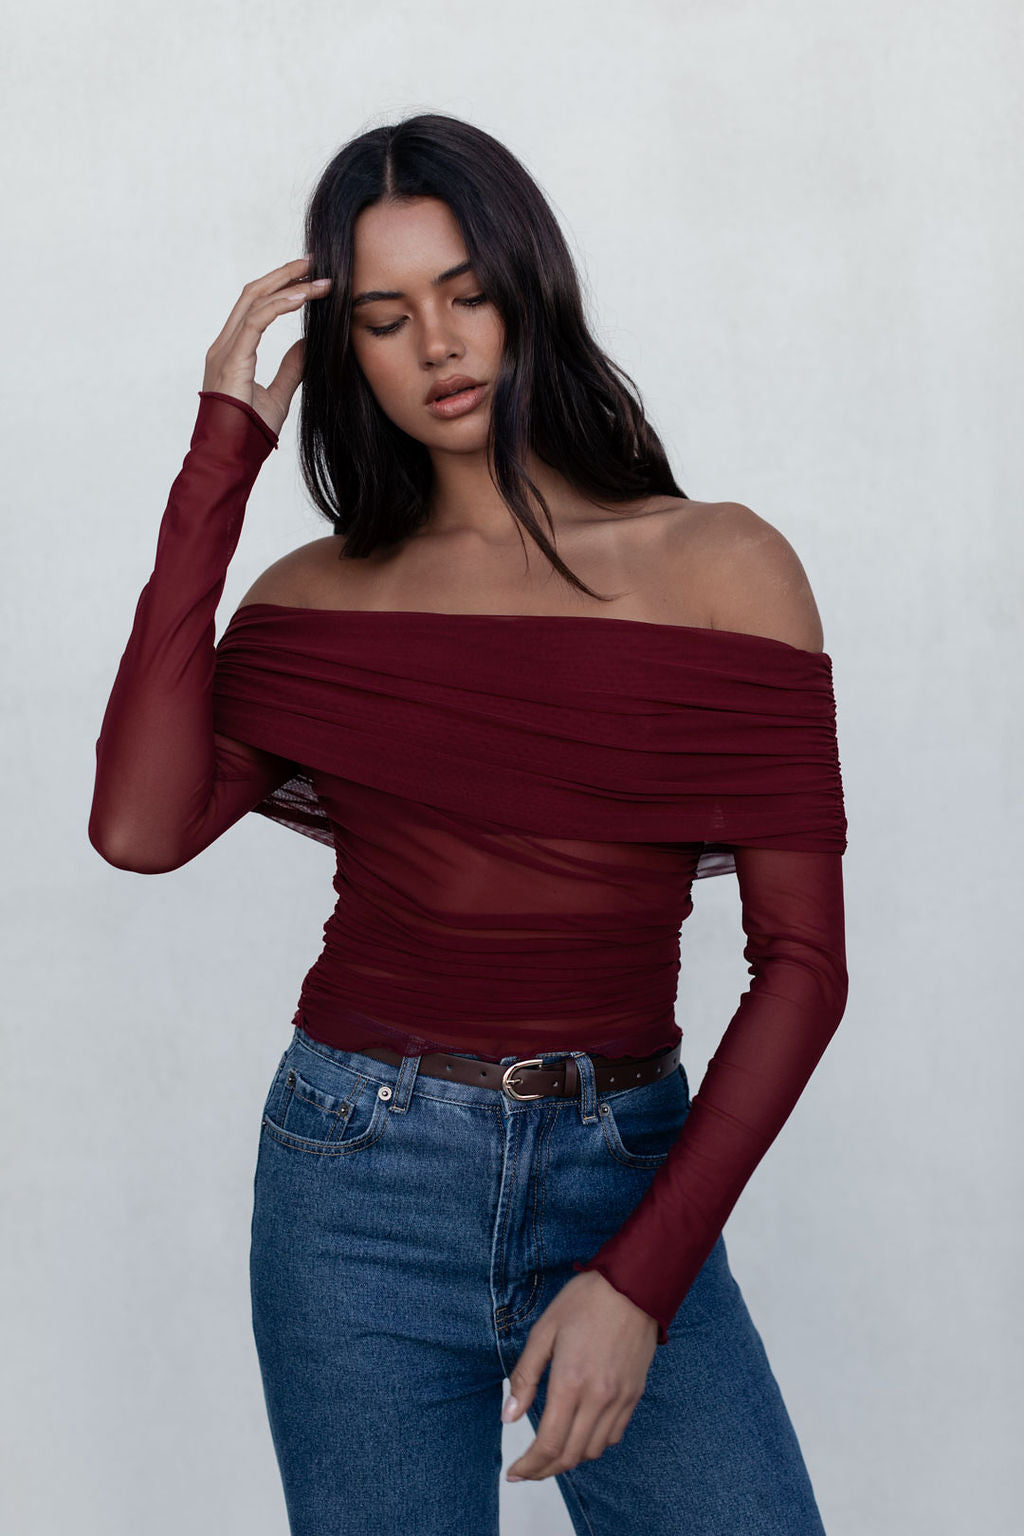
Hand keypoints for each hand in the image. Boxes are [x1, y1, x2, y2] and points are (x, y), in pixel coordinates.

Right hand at [201, 255, 331, 437]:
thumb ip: (291, 368)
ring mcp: (225, 349)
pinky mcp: (232, 359)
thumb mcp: (278, 395)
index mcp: (233, 350)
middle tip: (314, 262)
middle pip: (253, 294)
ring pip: (255, 301)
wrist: (229, 456)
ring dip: (289, 286)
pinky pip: (256, 321)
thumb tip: (309, 345)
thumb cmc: (248, 432)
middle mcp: (225, 344)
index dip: (281, 287)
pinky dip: (280, 306)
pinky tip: (303, 298)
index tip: (309, 278)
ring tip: (319, 280)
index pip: (256, 306)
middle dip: (284, 274)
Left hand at [503, 1269, 658, 1481]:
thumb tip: (509, 1416)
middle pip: (570, 1455)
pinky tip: (580, 1433)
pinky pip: (614, 1435)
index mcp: (570, 1382)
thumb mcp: (544, 1331)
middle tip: (527, 1469)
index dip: (529, 1465)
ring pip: (594, 1450)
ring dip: (570, 1458)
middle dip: (544, 1469)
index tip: (514, 1473)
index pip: (548, 1443)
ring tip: (550, 1452)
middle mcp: (598, 1398)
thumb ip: (525, 1377)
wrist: (633, 1285)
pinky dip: (595, 1444)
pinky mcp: (635, 1394)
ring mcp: (620, 1399)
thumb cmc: (585, 1301)